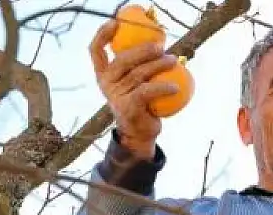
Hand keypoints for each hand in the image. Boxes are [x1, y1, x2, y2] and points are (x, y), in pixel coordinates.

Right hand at [89, 19, 179, 157]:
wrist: (139, 133)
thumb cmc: (140, 102)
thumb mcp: (134, 82)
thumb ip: (137, 65)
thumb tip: (159, 42)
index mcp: (104, 74)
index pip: (96, 50)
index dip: (103, 34)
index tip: (116, 23)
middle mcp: (106, 84)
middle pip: (123, 59)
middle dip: (143, 50)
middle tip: (161, 46)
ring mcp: (116, 96)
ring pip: (139, 74)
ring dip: (159, 65)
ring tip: (173, 60)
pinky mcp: (128, 107)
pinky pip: (148, 91)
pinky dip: (164, 86)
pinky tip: (176, 86)